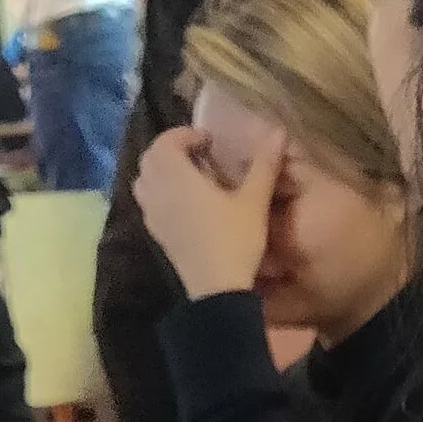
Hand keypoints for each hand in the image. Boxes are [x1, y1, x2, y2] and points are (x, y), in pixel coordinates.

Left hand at [134, 121, 282, 301]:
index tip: (209, 142)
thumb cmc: (235, 241)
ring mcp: (153, 214)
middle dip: (171, 149)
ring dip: (162, 170)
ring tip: (188, 176)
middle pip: (151, 158)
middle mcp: (158, 191)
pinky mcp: (156, 234)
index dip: (186, 135)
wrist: (216, 290)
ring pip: (144, 180)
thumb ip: (264, 165)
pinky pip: (148, 202)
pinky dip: (159, 192)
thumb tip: (278, 131)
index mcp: (177, 176)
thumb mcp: (254, 202)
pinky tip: (183, 203)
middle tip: (198, 155)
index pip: (167, 141)